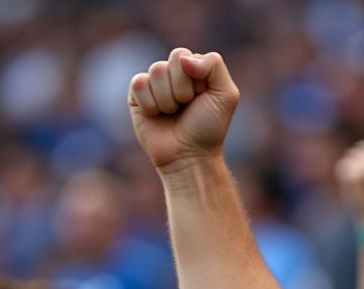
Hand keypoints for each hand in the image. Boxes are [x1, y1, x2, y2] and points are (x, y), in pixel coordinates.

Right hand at [128, 48, 238, 175]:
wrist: (190, 157)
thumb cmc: (209, 128)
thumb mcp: (226, 95)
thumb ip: (213, 65)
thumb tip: (183, 59)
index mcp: (193, 69)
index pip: (186, 55)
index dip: (194, 79)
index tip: (200, 98)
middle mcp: (173, 74)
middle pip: (171, 60)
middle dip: (182, 88)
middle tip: (186, 107)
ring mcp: (154, 85)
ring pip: (156, 71)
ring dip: (168, 99)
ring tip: (173, 114)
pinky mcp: (137, 98)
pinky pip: (139, 84)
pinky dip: (151, 103)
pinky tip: (157, 116)